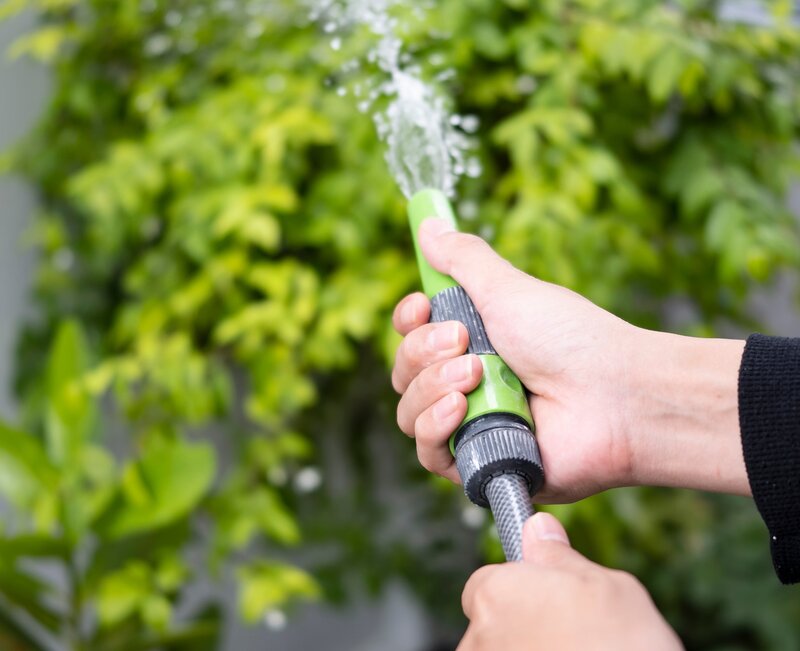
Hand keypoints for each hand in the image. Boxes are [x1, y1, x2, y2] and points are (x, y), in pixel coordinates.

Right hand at [393, 219, 748, 499]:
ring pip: (408, 413)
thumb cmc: (570, 340)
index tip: (420, 307)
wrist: (614, 397)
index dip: (408, 321)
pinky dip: (434, 427)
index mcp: (474, 340)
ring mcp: (472, 425)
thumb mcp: (509, 290)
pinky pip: (428, 453)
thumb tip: (429, 222)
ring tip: (475, 375)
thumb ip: (463, 259)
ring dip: (431, 387)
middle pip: (403, 372)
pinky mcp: (479, 463)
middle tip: (464, 341)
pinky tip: (460, 410)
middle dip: (423, 352)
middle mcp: (467, 383)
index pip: (412, 335)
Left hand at [458, 512, 681, 650]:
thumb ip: (559, 557)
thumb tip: (538, 528)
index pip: (487, 582)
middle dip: (523, 627)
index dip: (520, 589)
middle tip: (574, 637)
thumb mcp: (607, 587)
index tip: (550, 599)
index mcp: (495, 593)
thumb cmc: (624, 648)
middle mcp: (478, 639)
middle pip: (491, 626)